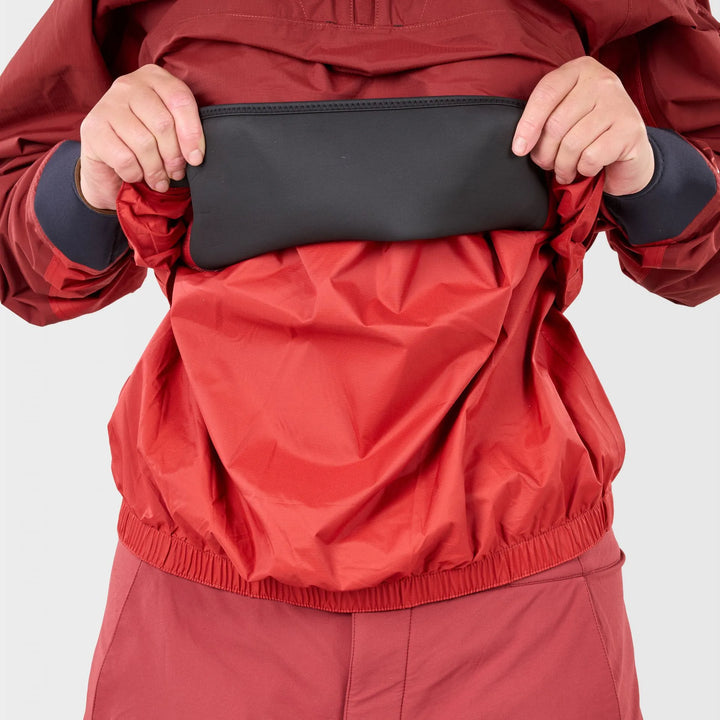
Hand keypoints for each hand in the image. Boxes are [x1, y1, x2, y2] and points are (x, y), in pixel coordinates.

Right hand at [79, 64, 204, 210]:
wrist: (106, 164)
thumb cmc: (144, 145)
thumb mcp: (168, 132)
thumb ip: (183, 133)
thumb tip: (195, 155)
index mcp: (153, 78)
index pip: (180, 100)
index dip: (192, 133)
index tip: (196, 158)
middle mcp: (128, 85)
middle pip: (163, 123)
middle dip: (174, 156)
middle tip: (175, 172)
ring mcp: (107, 105)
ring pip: (144, 143)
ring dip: (155, 169)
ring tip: (158, 179)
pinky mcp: (92, 129)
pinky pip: (125, 158)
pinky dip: (135, 174)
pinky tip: (136, 174)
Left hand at [511, 56, 654, 196]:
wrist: (629, 153)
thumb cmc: (588, 134)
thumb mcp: (564, 115)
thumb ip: (544, 118)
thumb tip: (520, 144)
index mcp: (579, 70)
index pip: (545, 94)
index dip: (527, 125)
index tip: (519, 149)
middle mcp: (602, 80)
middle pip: (556, 124)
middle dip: (545, 154)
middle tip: (548, 165)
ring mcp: (619, 103)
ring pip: (572, 144)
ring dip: (563, 167)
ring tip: (565, 171)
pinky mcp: (631, 130)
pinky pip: (591, 157)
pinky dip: (584, 170)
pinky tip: (588, 168)